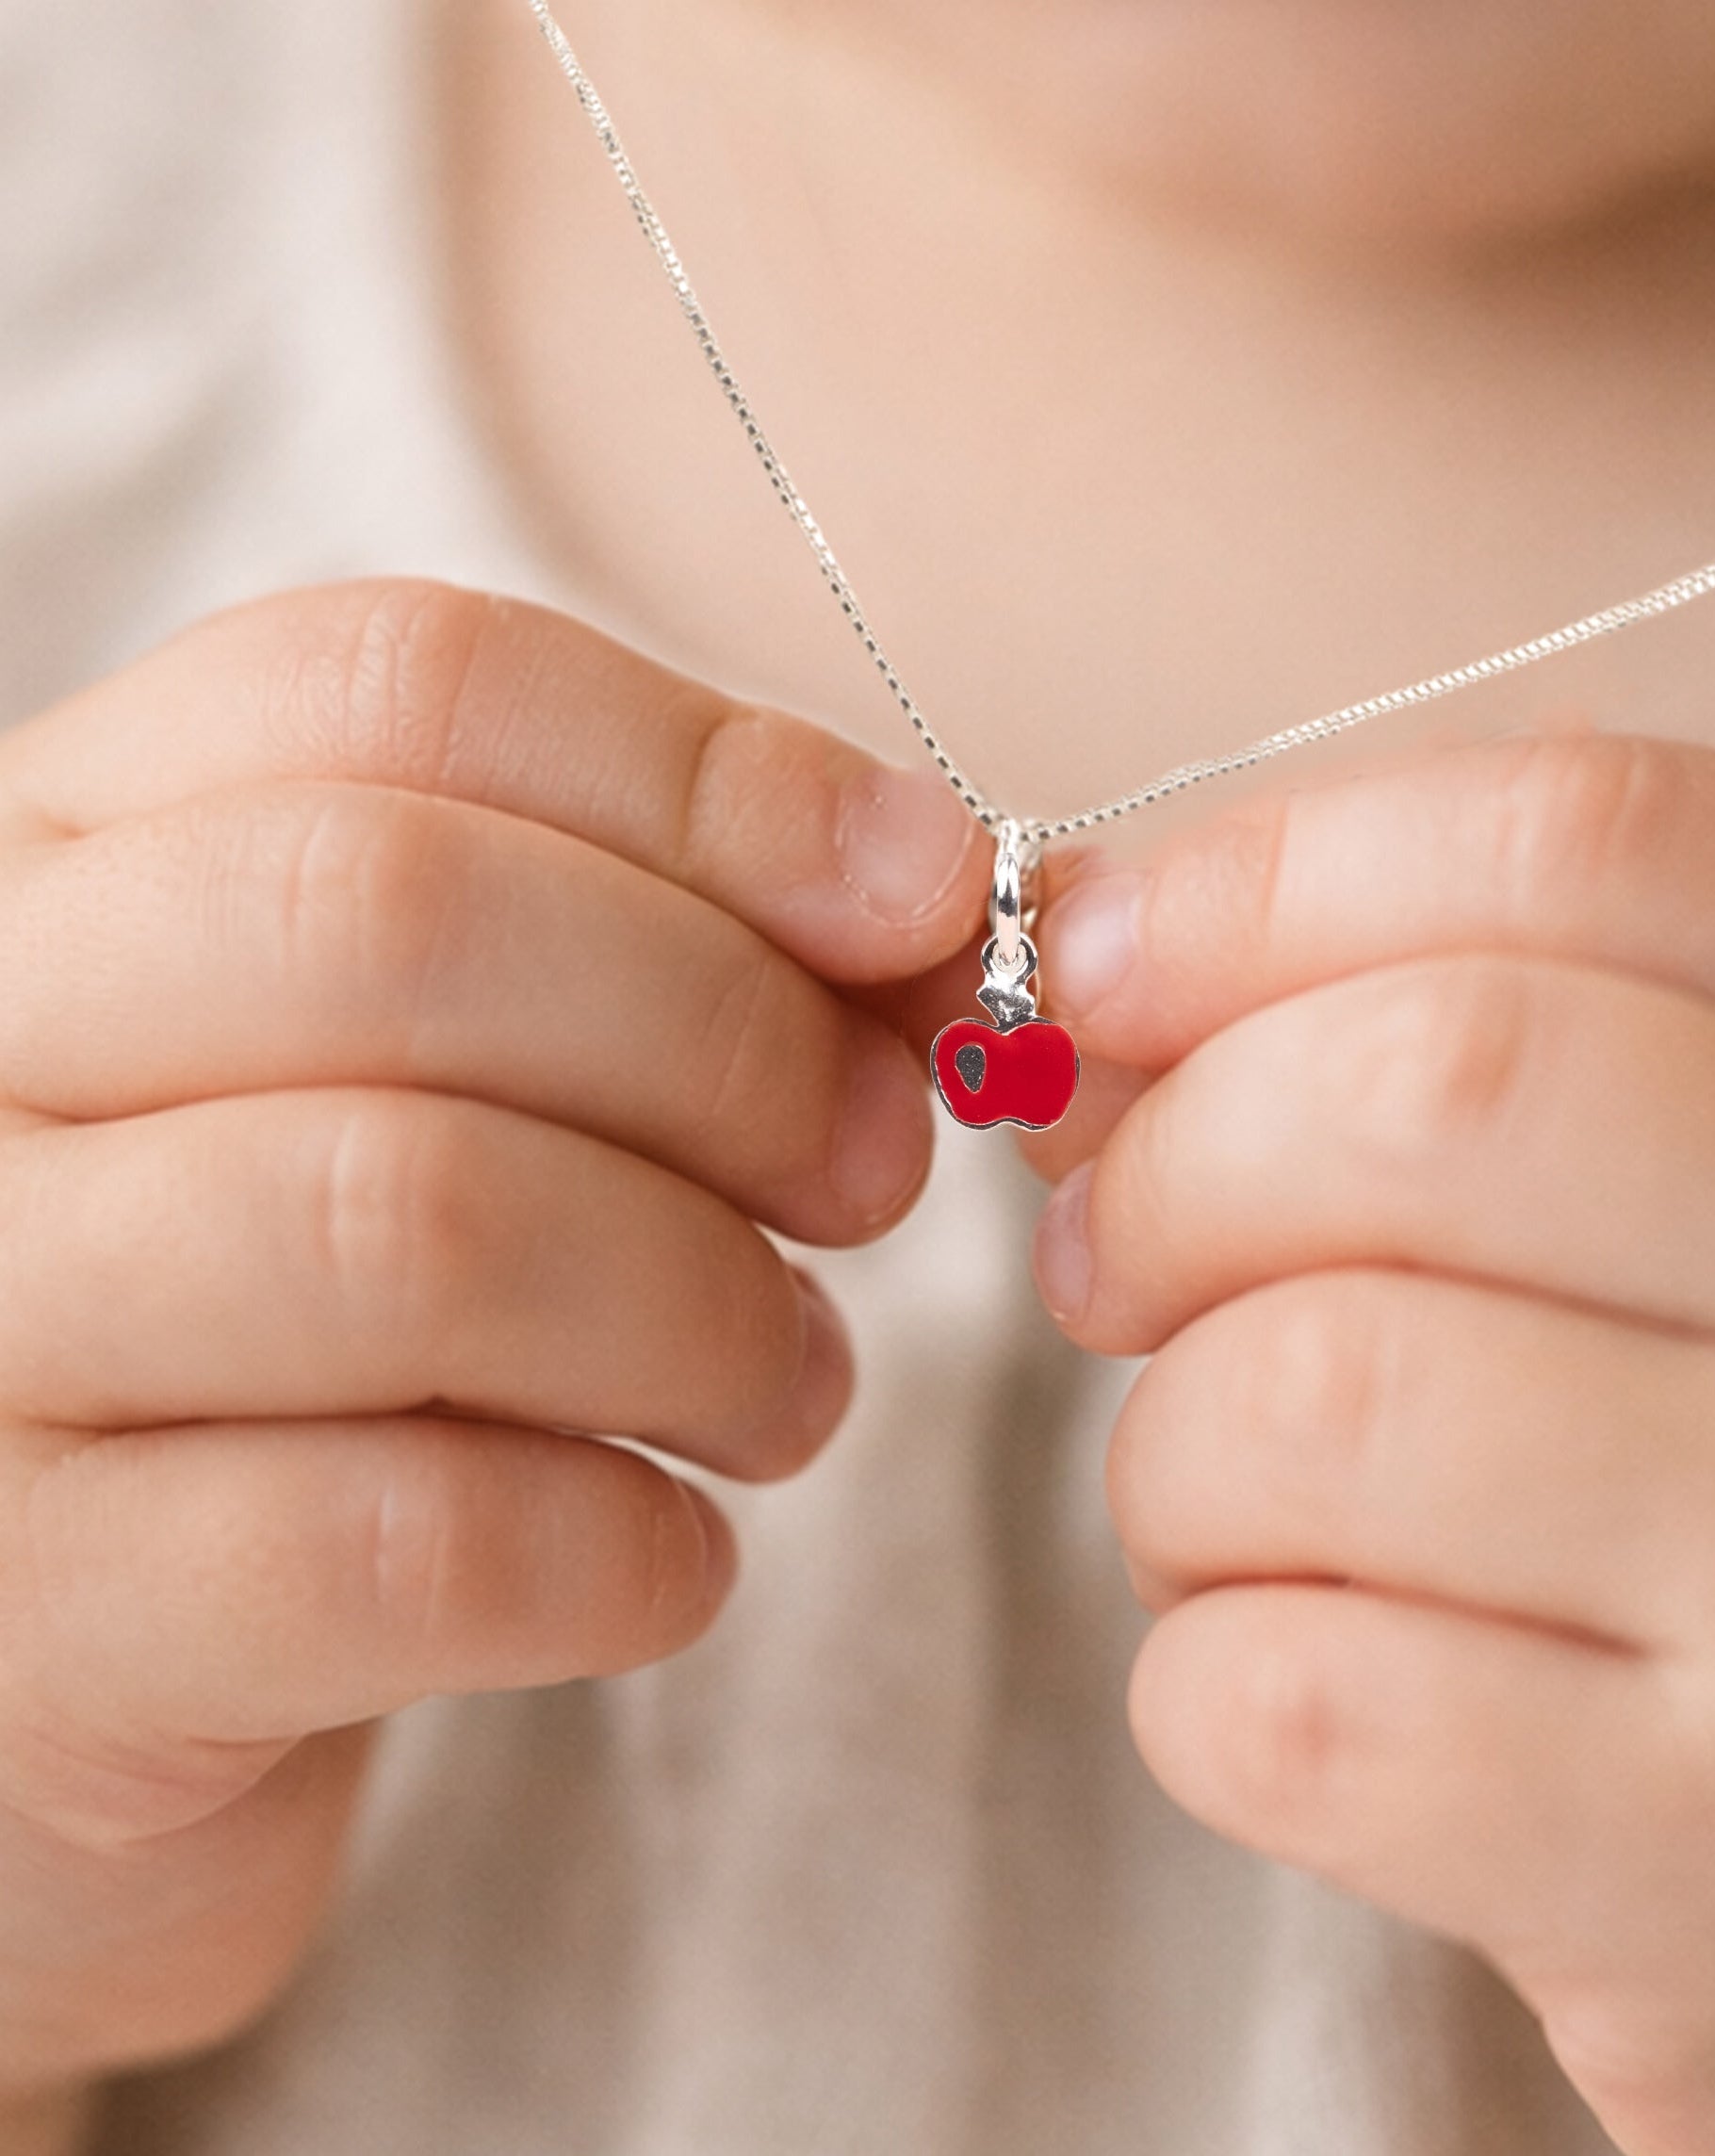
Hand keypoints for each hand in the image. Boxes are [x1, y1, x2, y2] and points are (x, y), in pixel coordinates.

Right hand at [0, 581, 984, 2102]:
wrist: (93, 1657)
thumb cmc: (316, 1326)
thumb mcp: (446, 1077)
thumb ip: (662, 943)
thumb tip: (927, 892)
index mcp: (75, 850)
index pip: (400, 683)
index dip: (714, 777)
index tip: (928, 893)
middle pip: (396, 917)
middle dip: (731, 1043)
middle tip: (876, 1172)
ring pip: (412, 1223)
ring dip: (709, 1313)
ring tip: (784, 1386)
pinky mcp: (41, 1622)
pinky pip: (409, 1545)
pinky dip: (629, 1548)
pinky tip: (668, 1555)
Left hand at [1031, 734, 1714, 2155]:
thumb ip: (1531, 1052)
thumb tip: (1103, 983)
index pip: (1583, 836)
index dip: (1265, 873)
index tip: (1096, 958)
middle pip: (1417, 1086)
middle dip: (1170, 1168)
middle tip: (1112, 1262)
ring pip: (1309, 1396)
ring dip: (1172, 1455)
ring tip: (1225, 1507)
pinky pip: (1296, 1697)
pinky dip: (1203, 1678)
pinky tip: (1295, 1688)